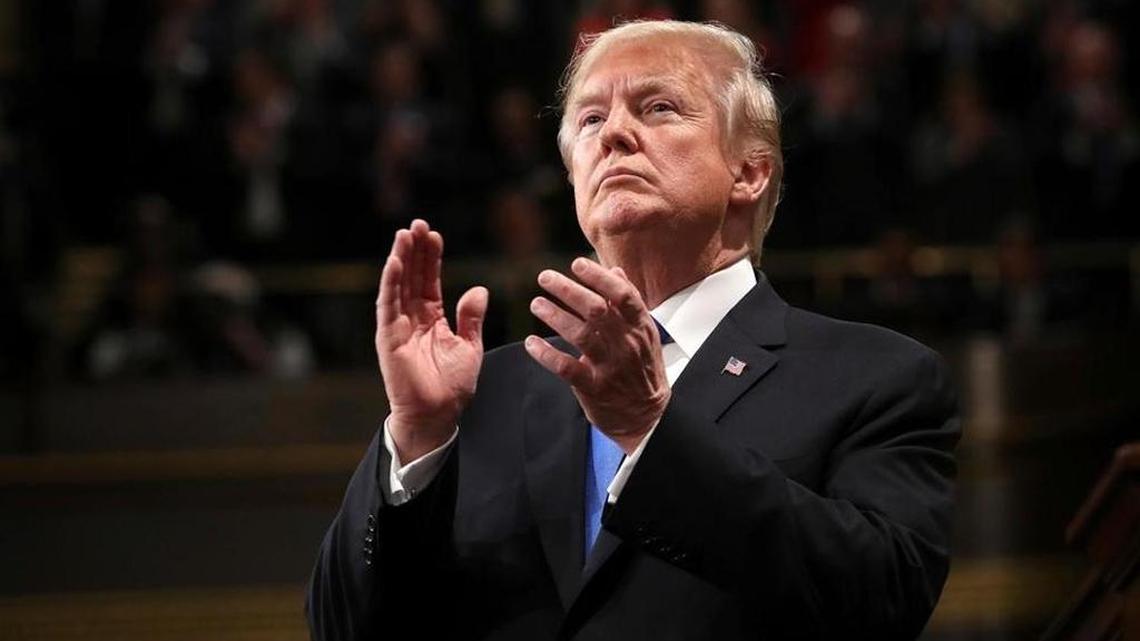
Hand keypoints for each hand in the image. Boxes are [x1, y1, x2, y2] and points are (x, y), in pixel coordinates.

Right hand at [376, 219, 487, 461]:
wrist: (438, 415)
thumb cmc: (451, 386)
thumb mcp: (469, 346)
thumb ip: (471, 318)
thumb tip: (479, 289)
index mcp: (432, 319)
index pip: (430, 281)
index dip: (432, 258)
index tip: (435, 235)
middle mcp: (412, 318)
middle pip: (412, 277)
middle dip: (415, 250)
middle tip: (418, 223)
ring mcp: (398, 326)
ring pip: (398, 285)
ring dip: (401, 259)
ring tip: (405, 233)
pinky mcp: (388, 337)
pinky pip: (387, 305)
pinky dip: (390, 282)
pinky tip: (394, 261)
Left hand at [525, 257, 669, 453]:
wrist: (647, 417)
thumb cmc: (643, 369)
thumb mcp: (646, 334)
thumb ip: (630, 303)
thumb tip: (615, 271)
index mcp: (640, 327)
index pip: (622, 295)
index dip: (598, 277)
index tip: (576, 264)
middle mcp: (626, 345)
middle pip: (596, 310)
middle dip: (568, 290)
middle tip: (544, 278)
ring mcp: (610, 367)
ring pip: (580, 335)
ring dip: (554, 316)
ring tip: (536, 304)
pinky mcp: (594, 388)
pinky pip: (566, 368)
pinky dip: (546, 354)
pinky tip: (530, 342)